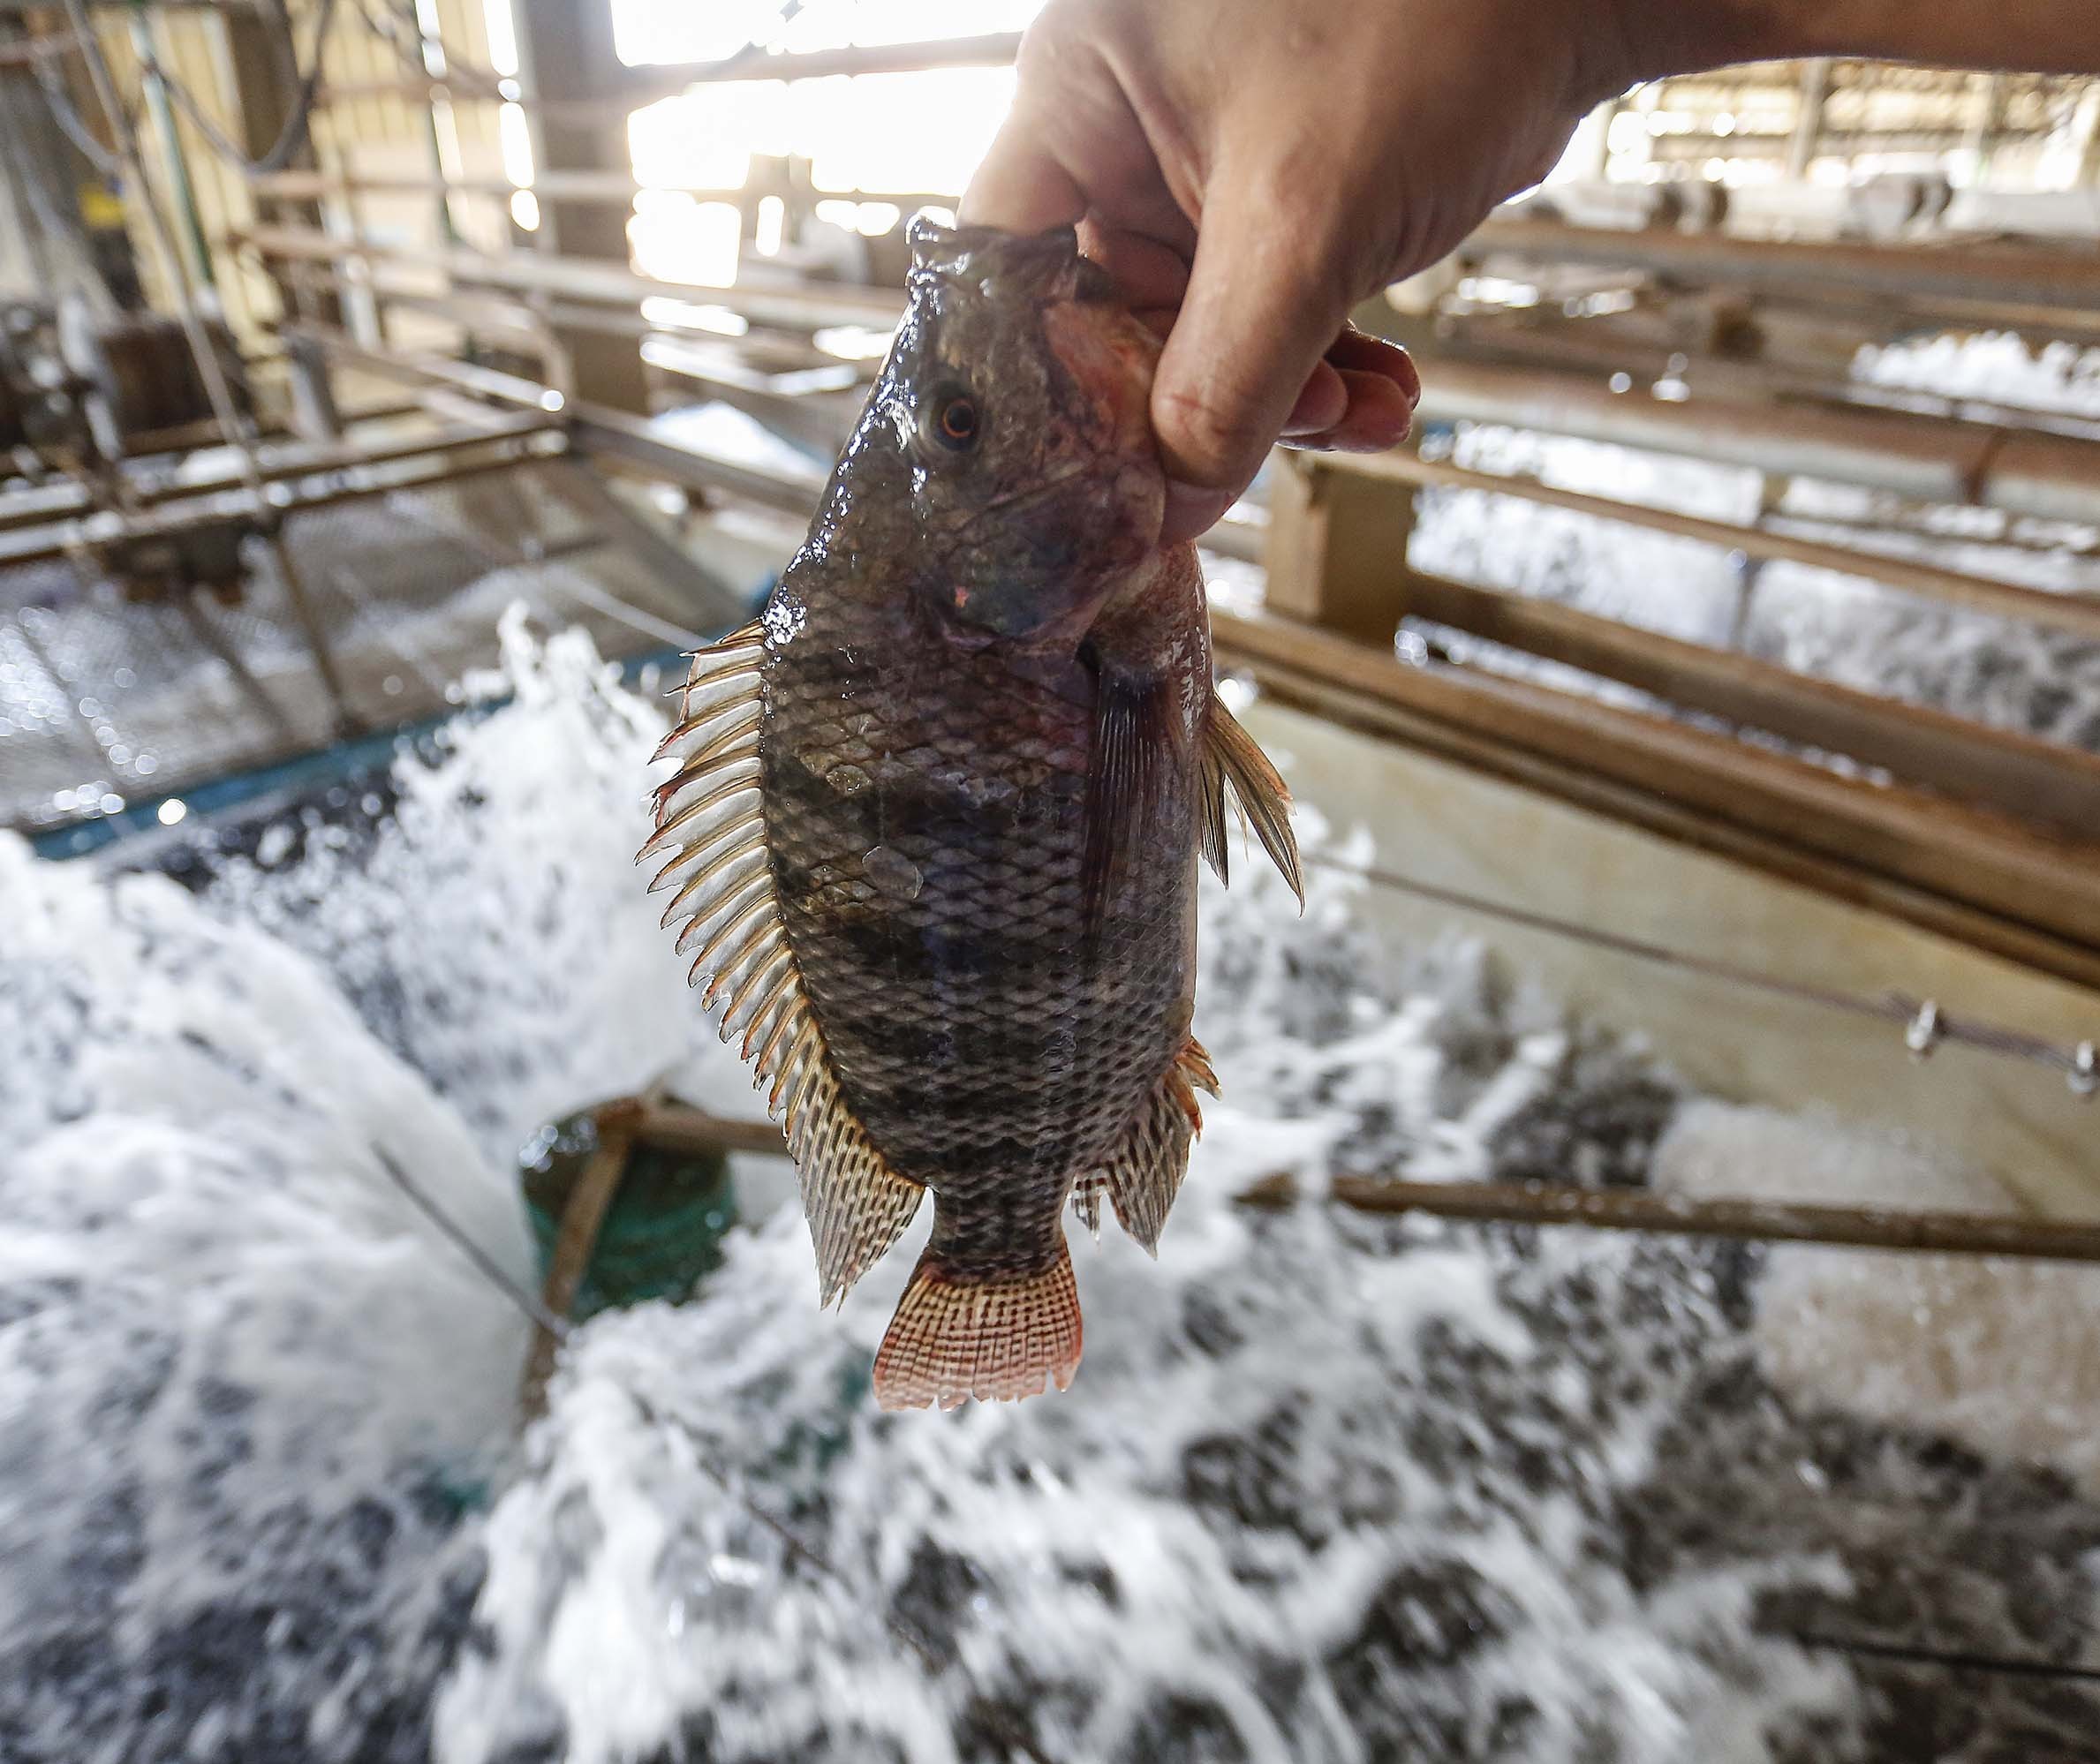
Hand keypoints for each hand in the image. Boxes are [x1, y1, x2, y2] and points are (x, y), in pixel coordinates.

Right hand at [963, 0, 1631, 539]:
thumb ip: (1220, 388)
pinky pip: (1269, 305)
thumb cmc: (1431, 29)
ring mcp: (1202, 157)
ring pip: (1201, 329)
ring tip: (1358, 418)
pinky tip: (1383, 396)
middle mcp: (1124, 121)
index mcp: (1080, 91)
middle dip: (1200, 399)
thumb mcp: (1303, 228)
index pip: (1007, 271)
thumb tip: (1167, 512)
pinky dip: (1323, 362)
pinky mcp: (1277, 186)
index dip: (1042, 386)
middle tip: (1274, 440)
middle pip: (1109, 319)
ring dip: (1280, 395)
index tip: (1096, 473)